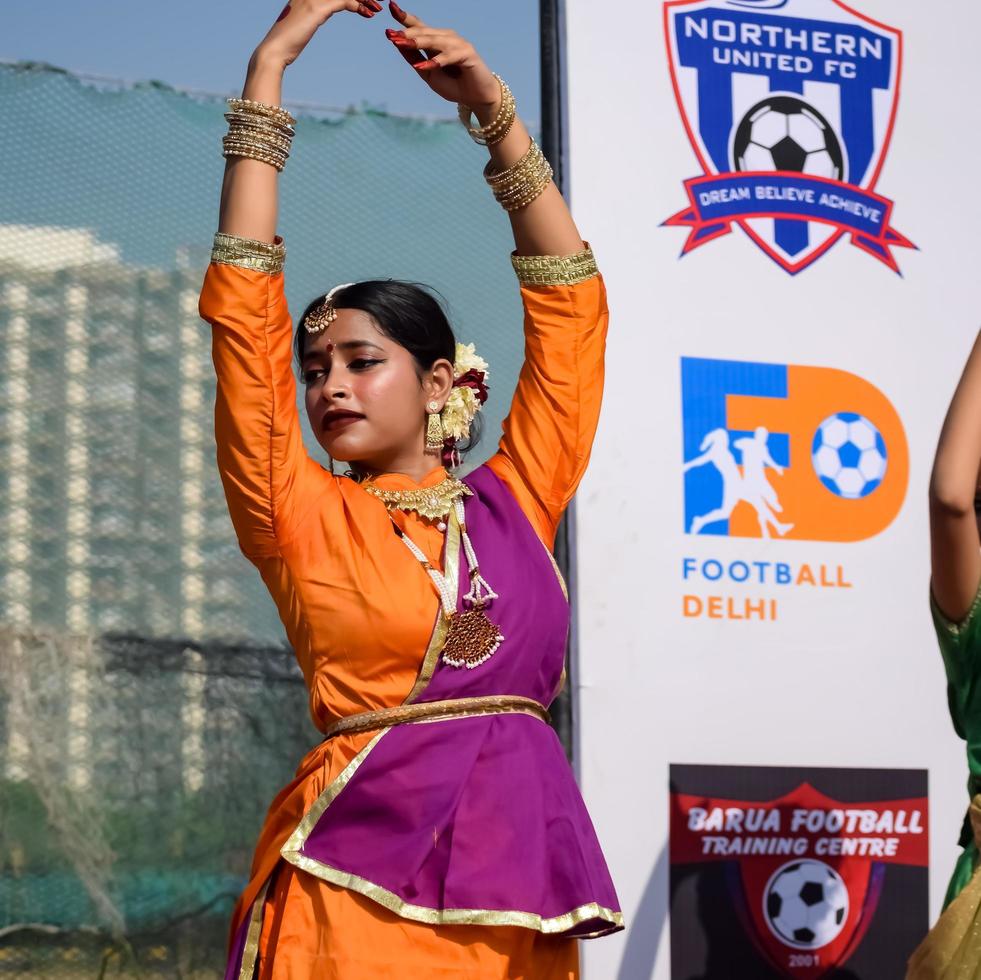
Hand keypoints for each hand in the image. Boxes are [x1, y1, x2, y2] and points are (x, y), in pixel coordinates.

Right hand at [253, 0, 381, 70]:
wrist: (275, 51)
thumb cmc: (287, 42)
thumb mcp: (303, 22)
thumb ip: (313, 13)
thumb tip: (320, 14)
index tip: (366, 1)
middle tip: (377, 1)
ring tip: (377, 7)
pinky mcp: (316, 9)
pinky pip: (343, 1)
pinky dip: (357, 6)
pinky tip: (367, 14)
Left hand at [385, 2, 500, 116]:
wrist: (476, 98)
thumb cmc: (453, 85)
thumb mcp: (427, 73)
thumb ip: (414, 59)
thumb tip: (397, 43)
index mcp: (436, 40)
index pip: (419, 26)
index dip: (405, 17)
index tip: (391, 7)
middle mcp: (447, 37)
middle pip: (424, 32)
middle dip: (407, 33)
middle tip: (392, 35)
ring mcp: (458, 43)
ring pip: (435, 40)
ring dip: (418, 42)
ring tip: (402, 44)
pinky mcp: (468, 53)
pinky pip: (449, 56)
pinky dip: (436, 61)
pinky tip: (425, 66)